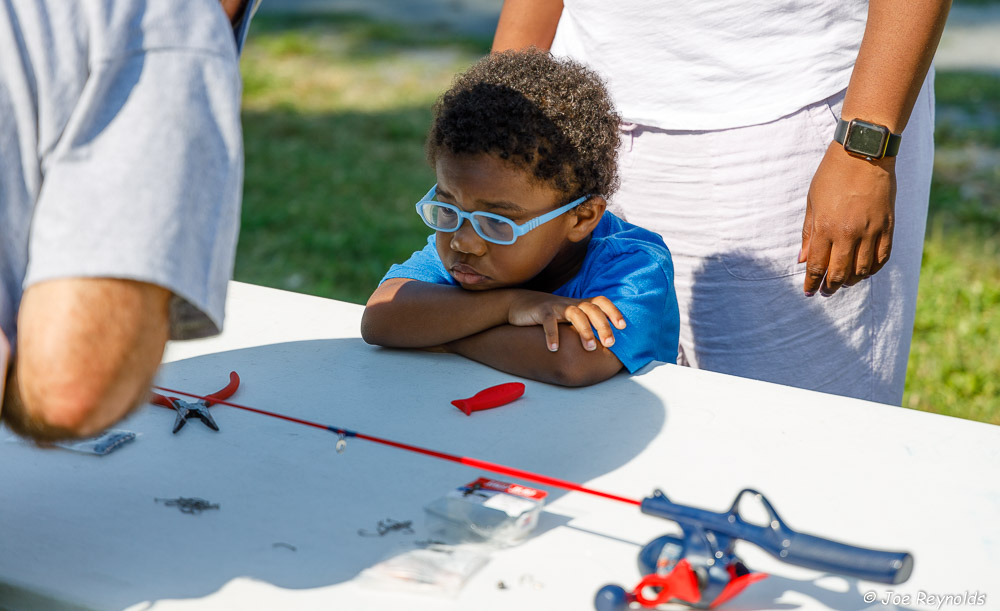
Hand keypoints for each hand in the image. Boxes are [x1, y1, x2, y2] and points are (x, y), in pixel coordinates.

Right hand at [507, 292, 625, 352]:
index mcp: (579, 304)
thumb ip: (584, 324)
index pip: (601, 302)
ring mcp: (556, 306)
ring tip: (590, 348)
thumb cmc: (549, 314)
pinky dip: (552, 335)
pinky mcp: (541, 311)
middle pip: (592, 309)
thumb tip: (604, 343)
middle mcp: (571, 303)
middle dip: (603, 326)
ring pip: (575, 314)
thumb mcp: (568, 317)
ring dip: (584, 330)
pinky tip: (553, 349)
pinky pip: (549, 322)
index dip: (613, 311)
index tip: (623, 327)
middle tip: (610, 343)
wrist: (520, 304)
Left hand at [800, 143, 896, 295]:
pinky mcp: (888, 225)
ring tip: (844, 282)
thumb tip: (803, 260)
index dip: (812, 282)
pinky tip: (866, 271)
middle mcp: (849, 233)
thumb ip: (809, 234)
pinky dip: (874, 269)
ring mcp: (871, 230)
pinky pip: (883, 257)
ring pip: (863, 269)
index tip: (809, 291)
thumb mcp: (812, 203)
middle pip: (839, 272)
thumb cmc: (832, 175)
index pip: (817, 265)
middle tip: (825, 292)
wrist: (863, 153)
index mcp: (826, 227)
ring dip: (852, 280)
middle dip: (830, 287)